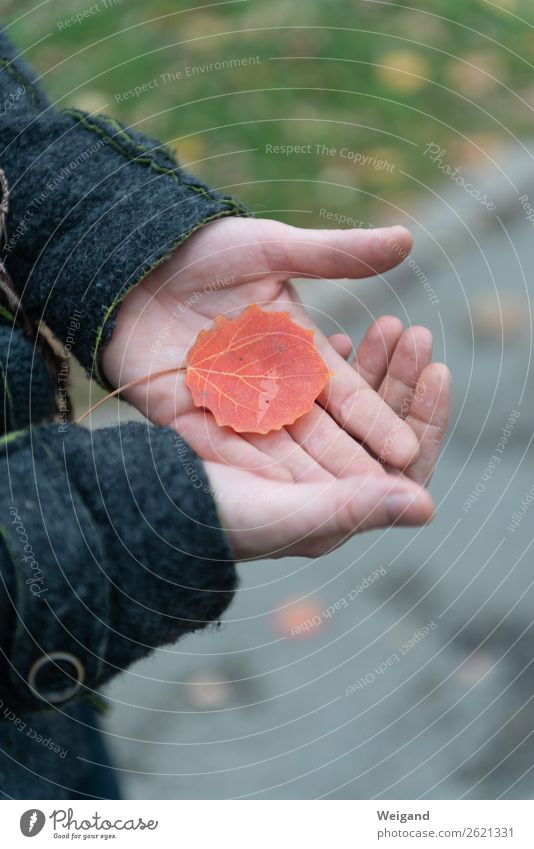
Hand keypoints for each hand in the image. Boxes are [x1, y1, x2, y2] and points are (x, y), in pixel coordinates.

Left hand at [102, 217, 425, 481]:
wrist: (135, 257)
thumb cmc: (205, 249)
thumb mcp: (273, 247)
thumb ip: (335, 254)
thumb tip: (407, 239)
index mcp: (297, 349)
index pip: (346, 391)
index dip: (374, 419)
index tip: (408, 448)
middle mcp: (271, 384)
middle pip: (318, 430)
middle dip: (350, 461)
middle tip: (385, 494)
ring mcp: (231, 402)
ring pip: (277, 448)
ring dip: (307, 476)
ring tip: (339, 506)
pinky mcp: (188, 414)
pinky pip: (221, 448)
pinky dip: (248, 469)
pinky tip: (274, 492)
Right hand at [204, 317, 449, 559]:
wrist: (134, 494)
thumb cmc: (206, 515)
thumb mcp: (281, 515)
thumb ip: (349, 510)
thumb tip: (428, 506)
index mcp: (328, 501)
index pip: (394, 461)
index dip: (420, 417)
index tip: (438, 371)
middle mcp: (313, 474)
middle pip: (371, 425)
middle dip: (397, 379)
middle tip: (417, 333)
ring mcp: (285, 444)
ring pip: (342, 402)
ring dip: (369, 364)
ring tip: (391, 324)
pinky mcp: (257, 417)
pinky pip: (304, 390)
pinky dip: (324, 362)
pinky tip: (342, 337)